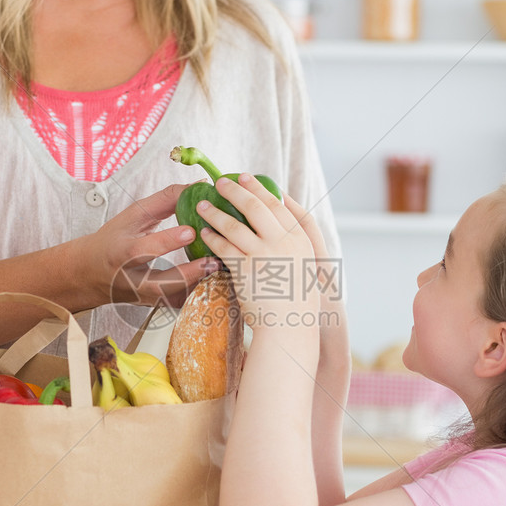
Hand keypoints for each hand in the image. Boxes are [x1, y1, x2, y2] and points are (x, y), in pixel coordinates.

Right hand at [82, 183, 217, 308]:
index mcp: (121, 253)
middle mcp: (132, 280)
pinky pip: (181, 302)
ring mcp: (146, 297)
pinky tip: (216, 278)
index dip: (167, 242)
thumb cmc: (114, 240)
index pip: (143, 250)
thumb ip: (165, 200)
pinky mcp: (157, 305)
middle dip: (188, 274)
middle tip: (213, 260)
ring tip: (222, 268)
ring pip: (175, 298)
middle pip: (161, 283)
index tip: (191, 231)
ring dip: (200, 284)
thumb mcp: (133, 215)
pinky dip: (199, 292)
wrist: (91, 273)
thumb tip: (198, 186)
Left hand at [196, 174, 319, 332]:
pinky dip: (212, 236)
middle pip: (257, 206)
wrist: (290, 327)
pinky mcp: (245, 267)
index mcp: (301, 238)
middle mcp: (284, 241)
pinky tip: (204, 232)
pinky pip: (224, 245)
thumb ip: (291, 247)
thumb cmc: (296, 303)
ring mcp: (264, 253)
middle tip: (221, 182)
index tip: (248, 179)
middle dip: (237, 190)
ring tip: (202, 205)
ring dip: (216, 211)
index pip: (280, 205)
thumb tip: (275, 232)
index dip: (261, 189)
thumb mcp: (303, 268)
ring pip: (235, 223)